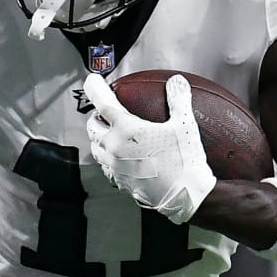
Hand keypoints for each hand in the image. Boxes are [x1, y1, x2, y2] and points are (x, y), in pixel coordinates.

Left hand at [83, 73, 215, 223]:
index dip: (95, 89)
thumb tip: (176, 81)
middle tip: (104, 112)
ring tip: (109, 134)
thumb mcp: (185, 125)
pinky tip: (119, 158)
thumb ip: (178, 100)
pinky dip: (108, 158)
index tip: (91, 80)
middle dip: (96, 117)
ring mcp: (114, 167)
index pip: (103, 104)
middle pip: (93, 127)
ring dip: (98, 138)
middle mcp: (114, 147)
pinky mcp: (120, 182)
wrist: (185, 195)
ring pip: (95, 148)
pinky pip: (106, 167)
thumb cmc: (185, 159)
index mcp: (126, 130)